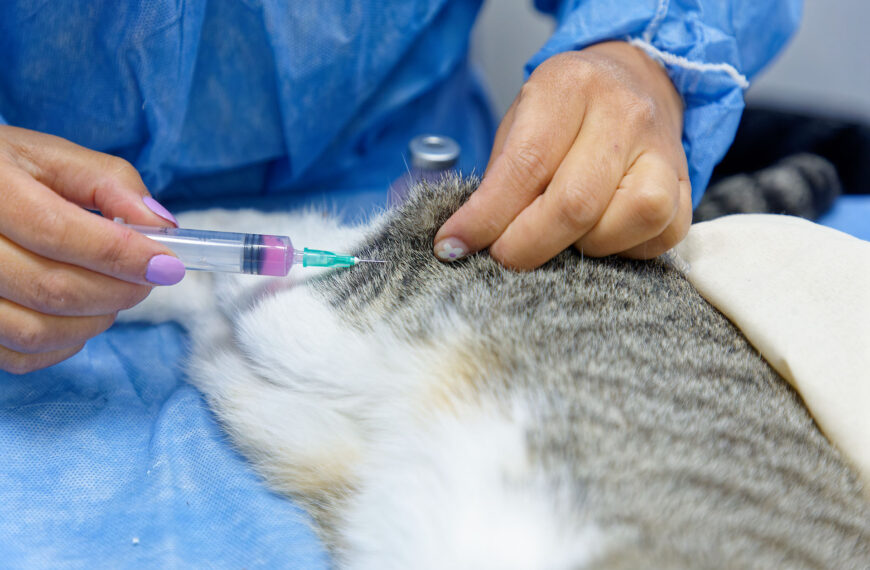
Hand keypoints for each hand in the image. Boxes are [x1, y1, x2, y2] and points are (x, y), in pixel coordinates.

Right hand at [0, 126, 183, 373]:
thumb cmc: (6, 173)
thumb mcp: (51, 157)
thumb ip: (110, 183)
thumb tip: (159, 225)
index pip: (58, 232)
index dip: (122, 254)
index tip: (168, 265)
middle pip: (52, 289)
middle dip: (119, 291)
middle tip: (148, 278)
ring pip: (36, 331)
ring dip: (95, 320)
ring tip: (115, 293)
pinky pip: (20, 356)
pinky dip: (65, 343)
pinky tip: (80, 315)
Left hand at [434, 41, 690, 267]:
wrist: (637, 81)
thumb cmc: (565, 112)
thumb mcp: (520, 122)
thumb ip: (499, 178)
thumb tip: (467, 240)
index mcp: (570, 87)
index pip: (525, 165)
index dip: (486, 217)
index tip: (454, 245)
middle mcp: (624, 113)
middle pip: (574, 203)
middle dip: (526, 245)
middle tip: (502, 255)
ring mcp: (663, 151)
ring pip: (624, 222)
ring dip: (581, 247)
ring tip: (561, 235)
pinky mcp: (686, 188)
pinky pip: (657, 238)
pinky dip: (621, 251)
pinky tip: (600, 234)